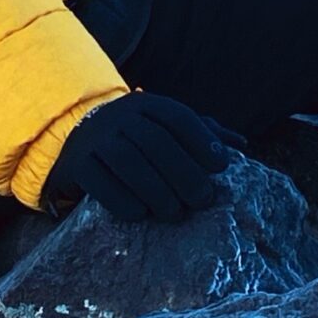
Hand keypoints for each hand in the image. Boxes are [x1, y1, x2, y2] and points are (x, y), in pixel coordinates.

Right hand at [48, 92, 238, 222]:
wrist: (76, 137)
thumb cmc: (135, 136)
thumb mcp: (165, 127)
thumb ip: (202, 133)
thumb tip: (240, 145)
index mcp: (148, 104)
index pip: (178, 117)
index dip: (202, 140)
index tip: (222, 167)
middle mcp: (121, 116)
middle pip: (155, 141)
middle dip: (183, 171)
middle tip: (203, 199)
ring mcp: (96, 138)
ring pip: (127, 159)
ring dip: (155, 188)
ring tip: (174, 212)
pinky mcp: (78, 164)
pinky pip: (98, 180)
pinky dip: (120, 198)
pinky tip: (139, 213)